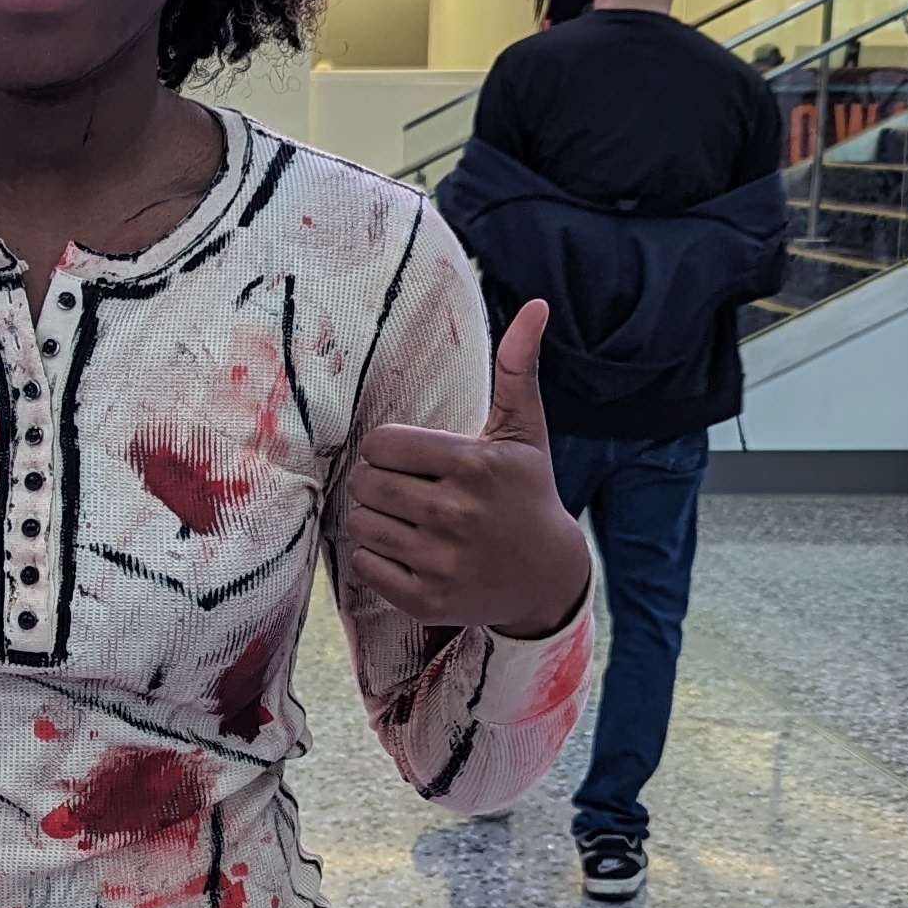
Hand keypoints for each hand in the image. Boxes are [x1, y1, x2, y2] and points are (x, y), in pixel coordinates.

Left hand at [346, 302, 589, 639]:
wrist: (547, 576)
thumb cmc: (527, 493)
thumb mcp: (524, 431)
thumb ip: (518, 368)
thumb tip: (536, 306)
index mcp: (472, 465)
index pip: (380, 445)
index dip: (388, 450)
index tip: (412, 460)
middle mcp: (456, 514)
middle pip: (365, 484)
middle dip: (377, 483)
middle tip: (406, 490)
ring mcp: (441, 561)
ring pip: (360, 524)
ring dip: (375, 520)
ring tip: (408, 520)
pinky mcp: (426, 600)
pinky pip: (364, 565)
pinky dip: (376, 558)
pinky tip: (409, 551)